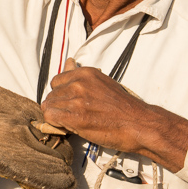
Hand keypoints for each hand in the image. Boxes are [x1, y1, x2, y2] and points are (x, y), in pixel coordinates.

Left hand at [41, 59, 187, 171]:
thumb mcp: (103, 83)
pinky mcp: (75, 116)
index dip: (61, 95)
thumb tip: (68, 61)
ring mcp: (76, 99)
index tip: (71, 104)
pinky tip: (70, 127)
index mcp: (85, 73)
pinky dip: (56, 124)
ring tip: (74, 122)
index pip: (56, 81)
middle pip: (51, 95)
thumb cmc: (124, 107)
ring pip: (48, 106)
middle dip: (59, 107)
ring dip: (58, 116)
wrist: (140, 124)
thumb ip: (81, 75)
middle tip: (74, 116)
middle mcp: (78, 83)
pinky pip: (50, 117)